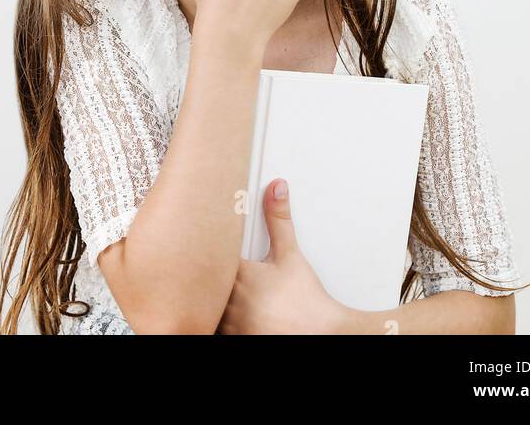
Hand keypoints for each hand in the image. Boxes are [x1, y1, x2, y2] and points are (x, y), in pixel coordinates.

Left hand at [216, 178, 342, 334]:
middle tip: (211, 272)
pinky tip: (231, 314)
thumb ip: (279, 219)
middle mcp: (233, 303)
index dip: (208, 253)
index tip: (207, 247)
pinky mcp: (238, 340)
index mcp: (242, 277)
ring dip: (212, 302)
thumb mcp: (290, 253)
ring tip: (221, 294)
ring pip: (209, 310)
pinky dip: (219, 322)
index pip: (211, 259)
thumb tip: (276, 189)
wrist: (322, 331)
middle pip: (207, 285)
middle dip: (210, 278)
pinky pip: (217, 330)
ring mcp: (234, 325)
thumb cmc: (306, 299)